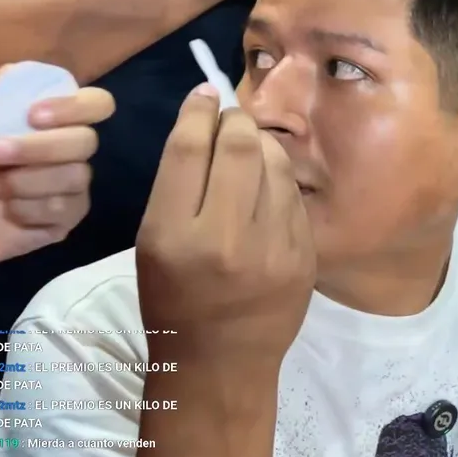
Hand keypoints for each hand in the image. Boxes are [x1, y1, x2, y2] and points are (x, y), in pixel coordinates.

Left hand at [0, 66, 113, 272]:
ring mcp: (72, 187)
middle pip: (86, 141)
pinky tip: (10, 212)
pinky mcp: (68, 219)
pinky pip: (64, 208)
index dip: (75, 107)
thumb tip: (24, 69)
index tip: (34, 116)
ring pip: (75, 176)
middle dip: (37, 148)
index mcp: (51, 124)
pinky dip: (28, 208)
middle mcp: (70, 152)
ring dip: (27, 181)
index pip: (95, 104)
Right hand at [135, 84, 314, 367]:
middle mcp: (225, 240)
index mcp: (174, 235)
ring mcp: (272, 250)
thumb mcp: (154, 243)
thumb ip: (178, 184)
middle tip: (231, 117)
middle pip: (240, 148)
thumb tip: (206, 119)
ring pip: (275, 165)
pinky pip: (294, 197)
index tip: (204, 94)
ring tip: (251, 147)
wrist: (221, 362)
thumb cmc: (174, 300)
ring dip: (263, 145)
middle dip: (236, 121)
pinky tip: (269, 184)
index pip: (191, 149)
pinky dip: (281, 181)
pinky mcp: (303, 257)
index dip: (199, 111)